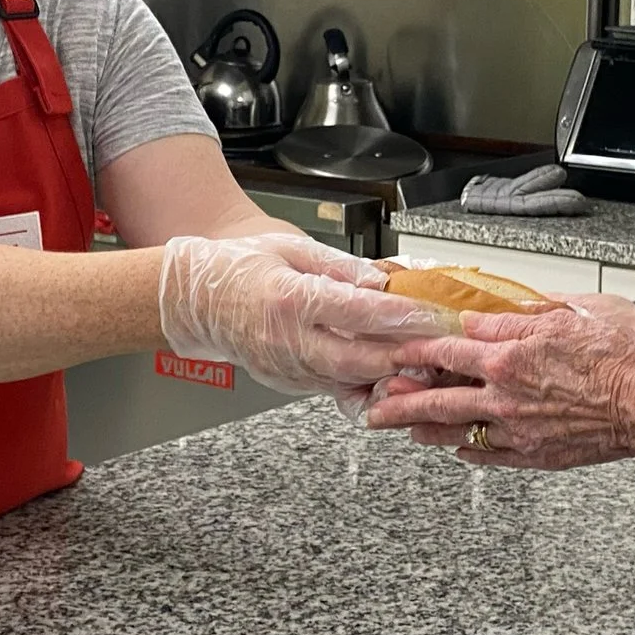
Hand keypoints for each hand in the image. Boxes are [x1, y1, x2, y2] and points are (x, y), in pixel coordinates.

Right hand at [159, 235, 450, 393]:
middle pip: (356, 359)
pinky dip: (364, 383)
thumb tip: (381, 279)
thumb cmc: (239, 267)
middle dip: (403, 358)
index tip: (433, 315)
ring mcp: (285, 367)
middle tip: (440, 351)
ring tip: (425, 366)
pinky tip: (389, 374)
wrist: (194, 302)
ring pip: (347, 381)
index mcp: (288, 298)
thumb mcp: (291, 248)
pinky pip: (332, 386)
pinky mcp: (287, 382)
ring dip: (388, 377)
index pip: (355, 311)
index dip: (399, 316)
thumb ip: (339, 266)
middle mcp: (286, 339)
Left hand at [360, 309, 634, 468]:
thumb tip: (482, 318)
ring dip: (427, 430)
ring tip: (404, 430)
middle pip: (438, 401)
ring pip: (459, 432)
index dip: (415, 353)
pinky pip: (491, 456)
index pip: (447, 353)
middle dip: (400, 405)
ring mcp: (519, 431)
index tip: (394, 356)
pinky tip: (459, 450)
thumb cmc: (618, 360)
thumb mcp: (565, 317)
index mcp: (508, 359)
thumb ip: (515, 320)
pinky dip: (469, 451)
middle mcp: (505, 398)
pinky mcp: (538, 455)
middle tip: (374, 411)